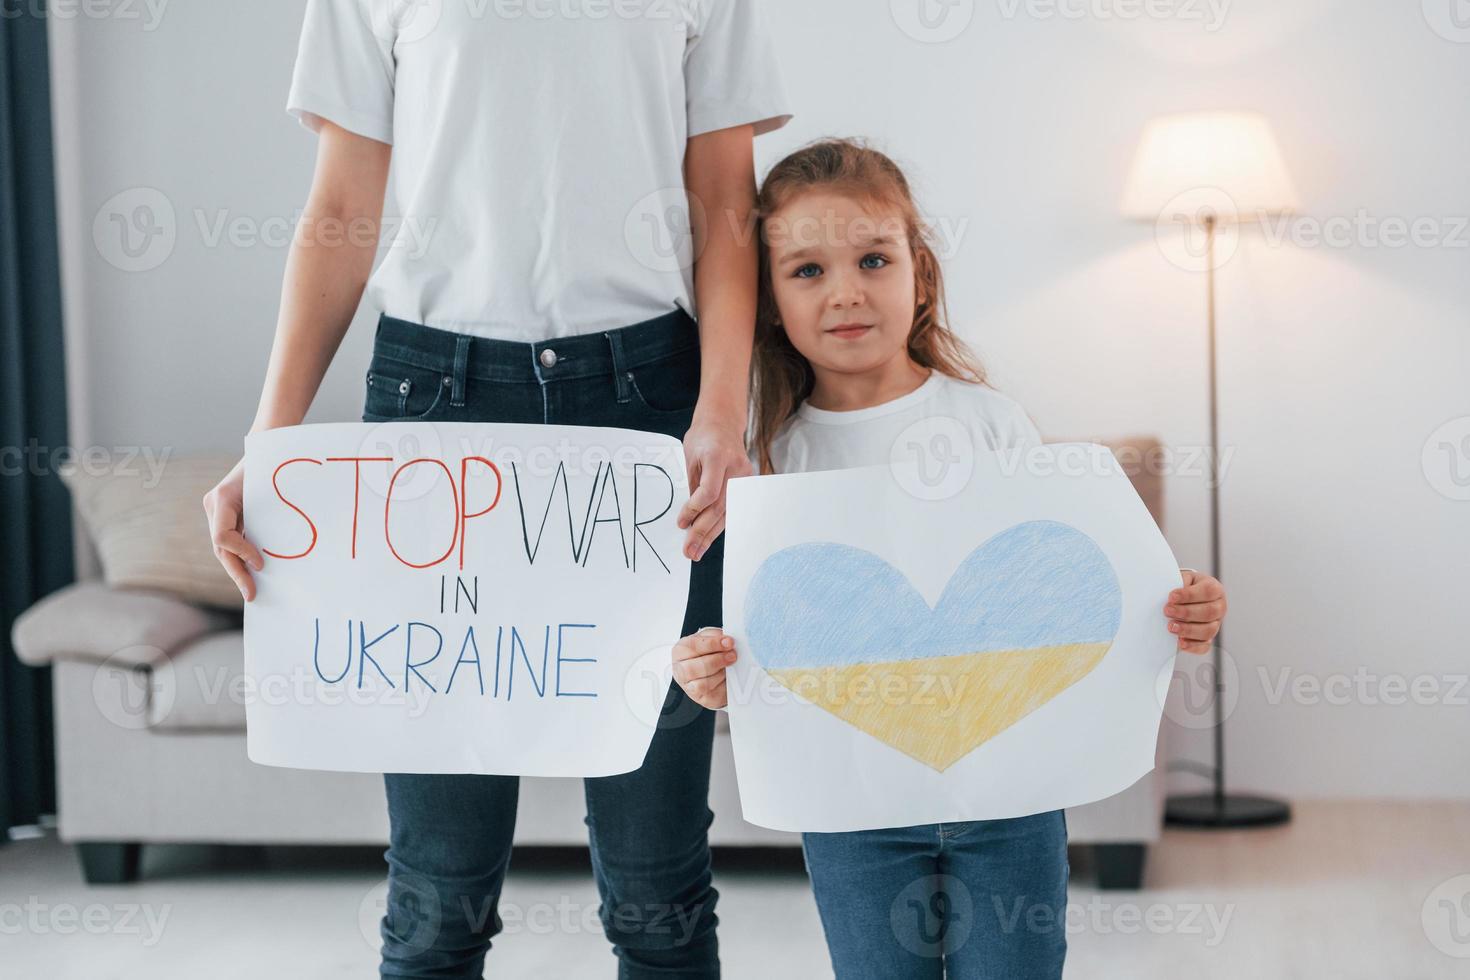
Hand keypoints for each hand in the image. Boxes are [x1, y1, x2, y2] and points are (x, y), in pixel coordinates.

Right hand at [202, 458, 264, 600]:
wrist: (268, 445)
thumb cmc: (271, 465)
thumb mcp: (269, 487)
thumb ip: (266, 515)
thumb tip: (269, 552)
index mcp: (221, 498)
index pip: (223, 537)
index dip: (241, 553)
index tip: (261, 564)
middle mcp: (214, 506)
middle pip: (221, 548)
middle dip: (237, 572)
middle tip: (252, 594)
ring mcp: (216, 511)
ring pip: (223, 547)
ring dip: (237, 568)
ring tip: (251, 588)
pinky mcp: (225, 514)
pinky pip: (230, 540)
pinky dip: (240, 556)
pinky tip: (252, 572)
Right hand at [672, 627, 737, 709]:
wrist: (710, 672)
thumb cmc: (707, 653)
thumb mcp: (708, 639)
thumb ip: (715, 636)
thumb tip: (727, 639)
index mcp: (680, 651)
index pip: (693, 646)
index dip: (712, 644)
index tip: (729, 642)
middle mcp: (680, 670)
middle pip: (694, 668)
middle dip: (717, 660)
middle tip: (732, 655)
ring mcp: (689, 687)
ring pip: (703, 684)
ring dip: (721, 673)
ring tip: (730, 666)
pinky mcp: (702, 698)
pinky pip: (713, 694)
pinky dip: (723, 685)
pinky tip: (727, 677)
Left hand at [677, 409, 751, 561]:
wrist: (724, 422)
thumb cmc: (703, 437)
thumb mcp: (689, 456)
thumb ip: (692, 485)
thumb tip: (689, 519)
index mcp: (717, 456)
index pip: (709, 491)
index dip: (694, 510)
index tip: (681, 523)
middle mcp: (736, 467)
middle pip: (719, 507)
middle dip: (702, 532)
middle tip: (689, 551)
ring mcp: (745, 476)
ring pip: (728, 512)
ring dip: (711, 534)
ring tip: (696, 551)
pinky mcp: (748, 483)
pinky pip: (732, 508)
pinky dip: (719, 524)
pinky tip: (708, 538)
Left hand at [1165, 569, 1226, 654]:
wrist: (1182, 598)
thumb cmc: (1181, 587)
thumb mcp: (1181, 579)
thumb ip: (1177, 583)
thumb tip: (1169, 596)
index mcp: (1214, 589)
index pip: (1208, 591)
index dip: (1189, 595)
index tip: (1171, 596)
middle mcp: (1219, 607)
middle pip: (1209, 612)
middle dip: (1186, 612)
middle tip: (1167, 611)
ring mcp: (1215, 624)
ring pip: (1208, 630)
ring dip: (1188, 630)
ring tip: (1170, 627)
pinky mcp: (1207, 639)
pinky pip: (1204, 646)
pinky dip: (1192, 646)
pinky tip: (1180, 642)